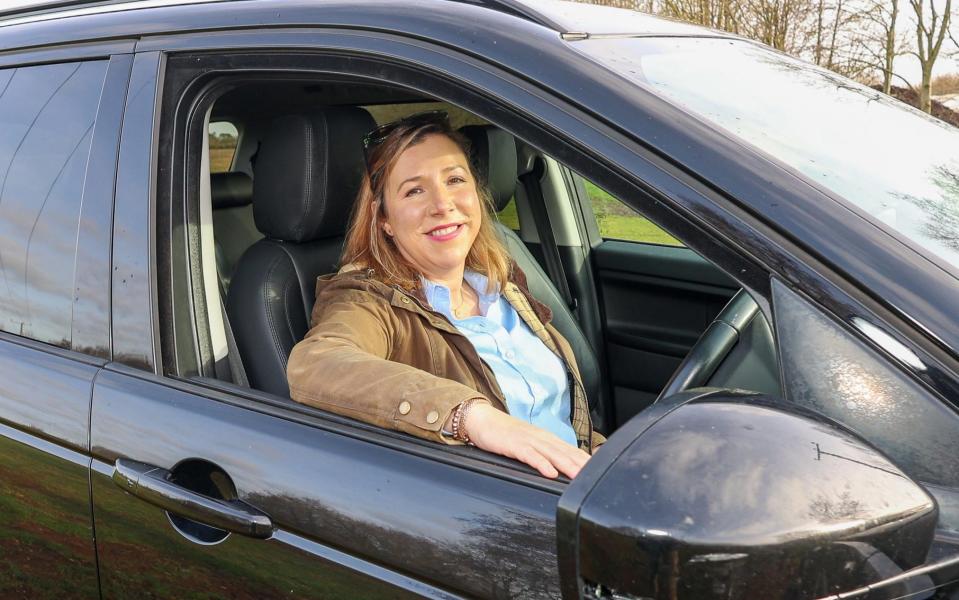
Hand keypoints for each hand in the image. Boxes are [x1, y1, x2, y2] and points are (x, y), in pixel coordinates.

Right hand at [465, 402, 589, 478]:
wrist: (482, 420)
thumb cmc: (506, 435)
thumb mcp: (528, 444)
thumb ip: (544, 454)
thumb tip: (559, 469)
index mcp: (546, 439)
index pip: (571, 450)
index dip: (586, 461)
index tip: (601, 473)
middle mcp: (541, 438)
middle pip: (566, 452)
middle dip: (582, 465)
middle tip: (597, 478)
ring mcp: (528, 440)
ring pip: (552, 454)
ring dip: (567, 465)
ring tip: (579, 477)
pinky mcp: (514, 445)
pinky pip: (530, 455)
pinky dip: (541, 464)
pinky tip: (550, 473)